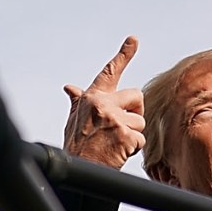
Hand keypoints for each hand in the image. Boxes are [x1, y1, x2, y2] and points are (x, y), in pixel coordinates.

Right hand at [62, 36, 145, 169]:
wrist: (77, 171)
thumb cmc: (77, 149)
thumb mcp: (74, 122)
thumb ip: (78, 103)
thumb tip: (70, 87)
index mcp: (91, 98)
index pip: (109, 72)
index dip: (123, 54)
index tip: (133, 39)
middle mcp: (101, 104)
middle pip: (137, 96)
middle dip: (134, 113)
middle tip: (119, 129)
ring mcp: (113, 118)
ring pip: (141, 121)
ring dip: (132, 135)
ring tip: (113, 145)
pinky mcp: (123, 134)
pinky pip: (140, 140)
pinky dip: (132, 150)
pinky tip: (117, 154)